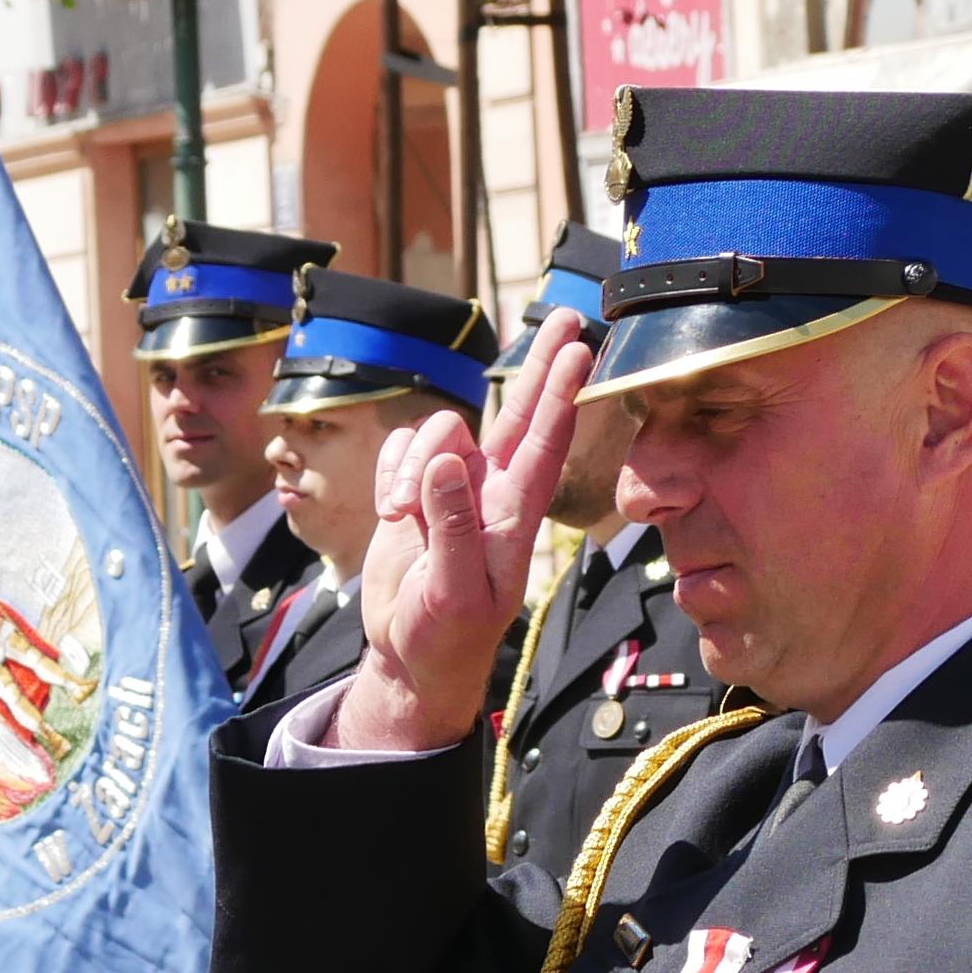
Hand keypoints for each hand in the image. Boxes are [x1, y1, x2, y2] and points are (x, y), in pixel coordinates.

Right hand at [335, 318, 596, 753]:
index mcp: (512, 516)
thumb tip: (446, 462)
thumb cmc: (445, 635)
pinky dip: (389, 474)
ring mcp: (452, 486)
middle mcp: (490, 490)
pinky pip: (400, 449)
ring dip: (412, 468)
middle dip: (541, 365)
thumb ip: (451, 526)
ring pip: (438, 431)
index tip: (582, 350)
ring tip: (401, 520)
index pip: (543, 444)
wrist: (411, 656)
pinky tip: (391, 513)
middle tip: (568, 316)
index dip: (561, 395)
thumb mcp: (452, 592)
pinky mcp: (413, 488)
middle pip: (518, 412)